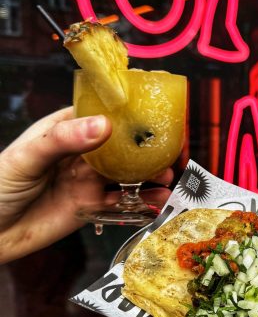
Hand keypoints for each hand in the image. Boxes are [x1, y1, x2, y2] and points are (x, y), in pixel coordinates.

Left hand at [0, 108, 172, 262]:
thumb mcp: (27, 157)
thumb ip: (64, 140)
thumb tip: (102, 125)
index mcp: (66, 128)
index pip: (104, 112)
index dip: (131, 112)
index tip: (156, 112)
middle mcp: (83, 151)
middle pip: (123, 144)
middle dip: (149, 146)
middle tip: (170, 150)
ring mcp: (88, 178)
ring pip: (128, 173)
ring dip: (150, 174)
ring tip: (167, 177)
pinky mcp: (92, 205)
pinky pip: (123, 201)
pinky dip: (143, 201)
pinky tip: (156, 200)